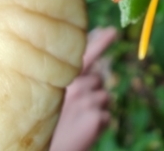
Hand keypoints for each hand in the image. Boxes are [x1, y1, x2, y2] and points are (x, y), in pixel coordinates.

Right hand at [50, 27, 116, 150]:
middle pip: (99, 79)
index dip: (101, 42)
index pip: (86, 55)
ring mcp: (88, 100)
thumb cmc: (51, 126)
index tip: (113, 31)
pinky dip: (99, 125)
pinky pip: (107, 117)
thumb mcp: (56, 99)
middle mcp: (77, 86)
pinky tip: (84, 132)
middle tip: (77, 108)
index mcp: (64, 80)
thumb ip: (73, 84)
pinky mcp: (97, 117)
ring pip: (105, 98)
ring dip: (96, 108)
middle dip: (93, 91)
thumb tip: (95, 73)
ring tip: (76, 122)